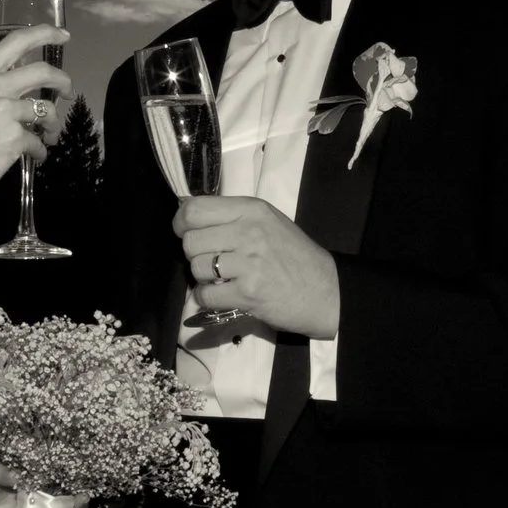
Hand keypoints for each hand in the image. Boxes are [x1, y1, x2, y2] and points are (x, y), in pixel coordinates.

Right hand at [0, 26, 71, 210]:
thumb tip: (23, 89)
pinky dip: (41, 150)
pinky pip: (39, 141)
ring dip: (54, 125)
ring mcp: (4, 112)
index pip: (17, 41)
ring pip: (47, 110)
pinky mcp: (13, 138)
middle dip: (63, 81)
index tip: (64, 35)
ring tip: (50, 135)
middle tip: (68, 92)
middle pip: (42, 71)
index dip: (46, 34)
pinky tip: (35, 155)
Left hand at [176, 195, 339, 337]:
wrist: (326, 291)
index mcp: (252, 209)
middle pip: (190, 241)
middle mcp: (249, 231)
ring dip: (203, 278)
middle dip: (195, 255)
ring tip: (224, 279)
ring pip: (196, 268)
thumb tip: (189, 217)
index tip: (185, 232)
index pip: (195, 209)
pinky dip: (208, 298)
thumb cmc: (294, 255)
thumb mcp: (268, 222)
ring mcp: (249, 263)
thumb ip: (233, 217)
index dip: (181, 223)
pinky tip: (225, 295)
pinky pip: (206, 295)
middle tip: (212, 261)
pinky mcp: (248, 293)